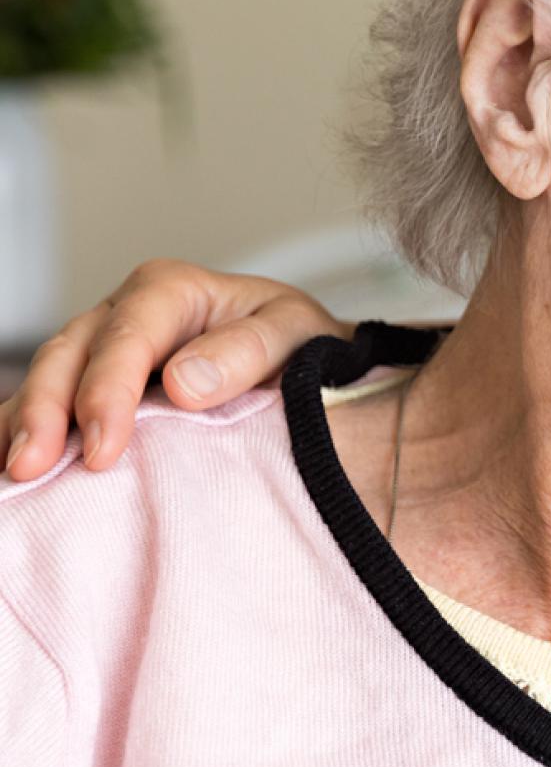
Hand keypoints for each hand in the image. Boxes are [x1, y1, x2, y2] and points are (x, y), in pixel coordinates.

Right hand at [1, 260, 345, 481]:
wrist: (305, 361)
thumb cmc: (301, 346)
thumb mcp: (296, 335)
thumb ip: (247, 352)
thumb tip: (183, 382)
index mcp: (172, 291)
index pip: (128, 337)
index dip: (107, 391)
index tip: (104, 447)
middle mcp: (125, 313)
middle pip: (69, 354)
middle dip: (46, 411)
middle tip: (35, 467)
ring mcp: (101, 348)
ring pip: (46, 378)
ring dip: (22, 424)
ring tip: (13, 474)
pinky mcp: (92, 384)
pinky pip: (45, 403)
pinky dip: (19, 430)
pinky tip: (8, 468)